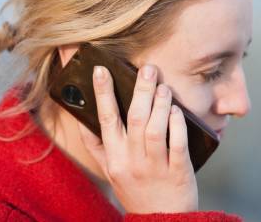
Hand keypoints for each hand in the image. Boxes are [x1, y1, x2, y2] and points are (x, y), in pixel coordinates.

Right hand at [77, 64, 198, 213]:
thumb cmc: (135, 191)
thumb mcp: (110, 171)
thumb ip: (97, 147)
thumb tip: (83, 120)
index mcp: (114, 158)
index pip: (105, 120)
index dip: (102, 93)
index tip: (101, 70)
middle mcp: (131, 161)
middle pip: (134, 119)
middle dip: (140, 90)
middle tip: (147, 68)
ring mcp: (154, 167)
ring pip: (154, 129)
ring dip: (159, 104)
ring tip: (162, 86)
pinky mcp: (177, 173)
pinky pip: (177, 144)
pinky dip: (177, 124)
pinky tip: (176, 110)